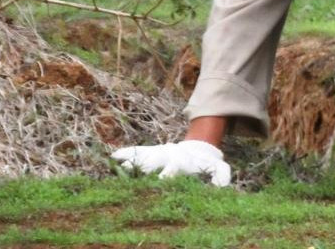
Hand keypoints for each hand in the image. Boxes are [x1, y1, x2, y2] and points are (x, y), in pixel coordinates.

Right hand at [110, 140, 231, 186]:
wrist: (197, 148)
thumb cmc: (206, 163)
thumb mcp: (218, 168)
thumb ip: (221, 175)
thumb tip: (221, 187)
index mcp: (181, 162)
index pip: (172, 169)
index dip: (167, 175)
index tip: (160, 180)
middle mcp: (167, 156)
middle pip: (154, 162)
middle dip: (145, 168)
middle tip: (132, 173)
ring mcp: (158, 152)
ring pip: (143, 156)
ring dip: (131, 160)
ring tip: (117, 165)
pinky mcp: (151, 151)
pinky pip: (137, 150)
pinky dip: (126, 152)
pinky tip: (113, 156)